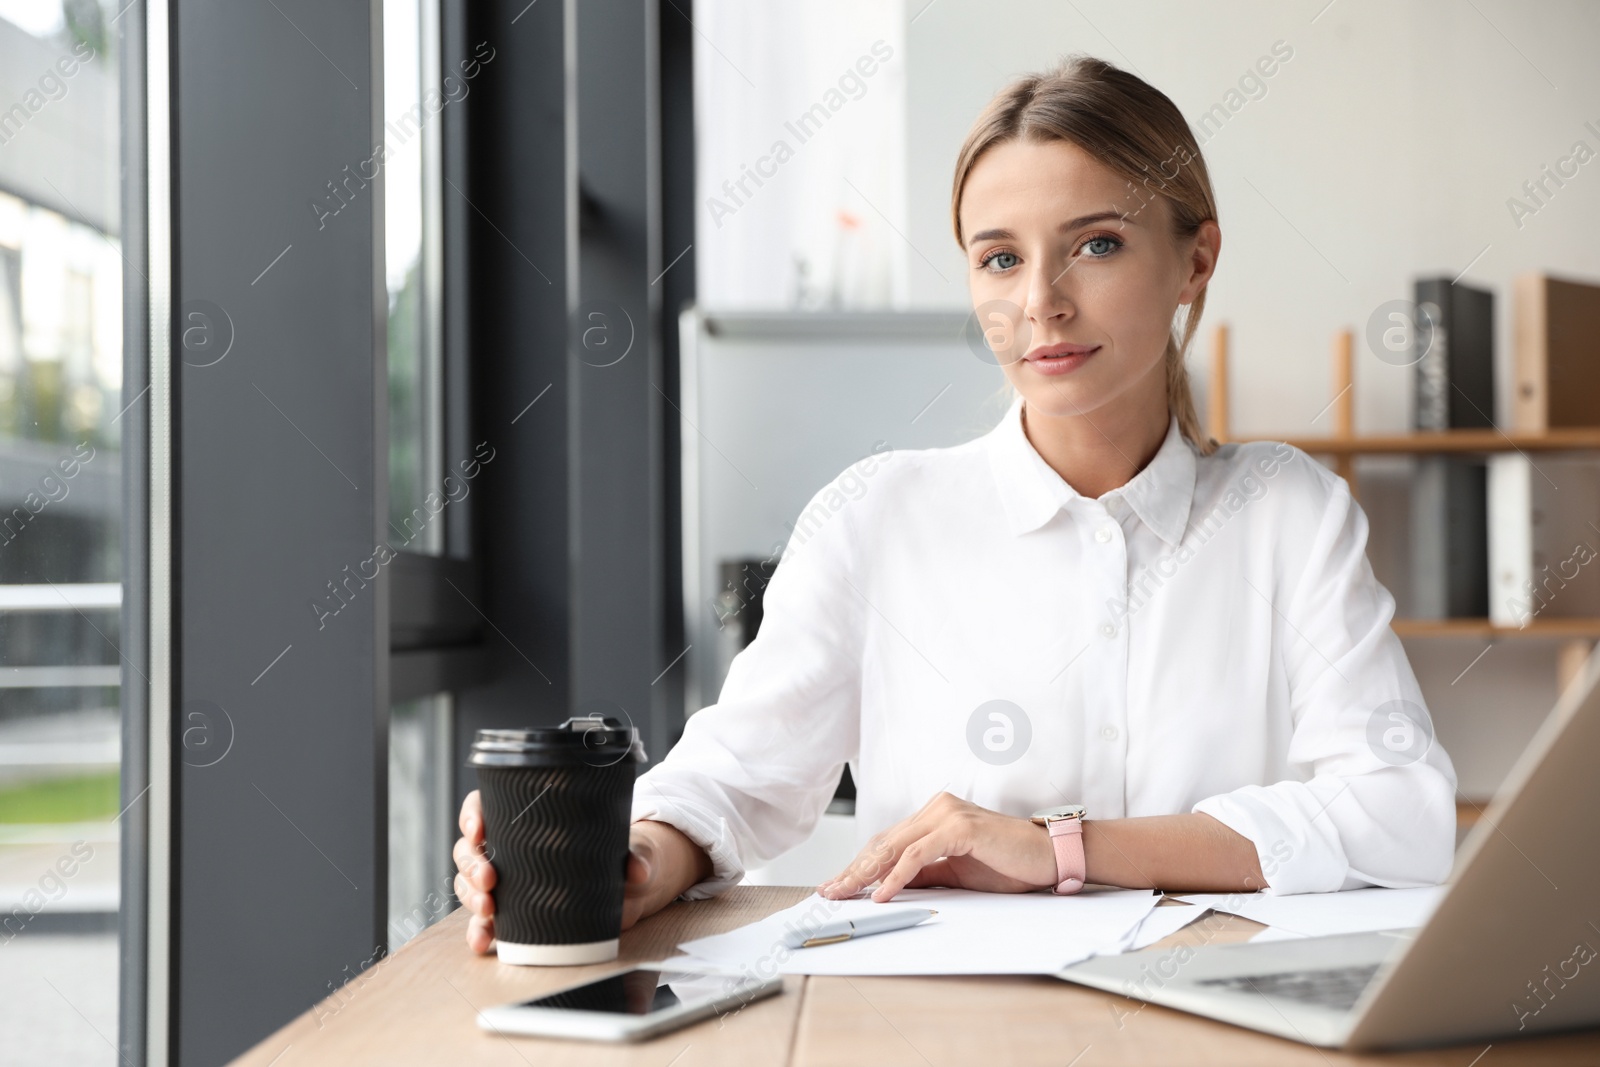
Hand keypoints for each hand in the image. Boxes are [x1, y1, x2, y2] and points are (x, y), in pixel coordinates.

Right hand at [453, 791, 706, 954]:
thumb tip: (639, 871)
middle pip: (469, 849)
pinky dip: (479, 931)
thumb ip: (634, 857)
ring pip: (469, 883)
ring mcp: (502, 881)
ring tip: (488, 909)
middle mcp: (505, 848)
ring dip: (471, 896)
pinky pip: (483, 921)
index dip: (472, 814)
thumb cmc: (612, 855)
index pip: (485, 806)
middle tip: (489, 878)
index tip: (478, 828)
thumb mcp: (625, 850)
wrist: (620, 889)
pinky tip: (483, 941)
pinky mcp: (508, 912)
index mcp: (523, 818)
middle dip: (471, 864)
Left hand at [817, 792, 1058, 902]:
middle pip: (884, 842)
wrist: (1048, 858)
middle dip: (854, 869)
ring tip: (845, 893)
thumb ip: (925, 874)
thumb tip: (889, 886)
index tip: (838, 885)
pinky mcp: (958, 826)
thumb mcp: (956, 873)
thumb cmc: (1008, 864)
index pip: (888, 841)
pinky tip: (881, 893)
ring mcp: (947, 814)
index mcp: (934, 815)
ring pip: (894, 846)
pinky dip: (896, 875)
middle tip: (829, 892)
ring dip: (866, 873)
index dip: (860, 864)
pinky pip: (917, 855)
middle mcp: (937, 808)